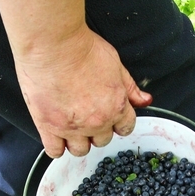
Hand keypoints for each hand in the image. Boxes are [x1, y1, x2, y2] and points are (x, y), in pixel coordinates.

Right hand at [14, 26, 152, 157]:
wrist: (53, 44)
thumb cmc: (82, 49)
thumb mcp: (116, 64)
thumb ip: (130, 87)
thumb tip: (145, 100)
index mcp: (116, 107)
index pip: (125, 128)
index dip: (117, 123)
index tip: (109, 118)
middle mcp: (96, 121)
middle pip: (102, 141)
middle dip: (97, 131)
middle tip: (87, 116)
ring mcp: (72, 127)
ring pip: (80, 150)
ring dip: (78, 141)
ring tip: (71, 126)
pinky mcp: (49, 127)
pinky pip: (55, 151)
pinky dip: (57, 147)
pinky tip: (56, 135)